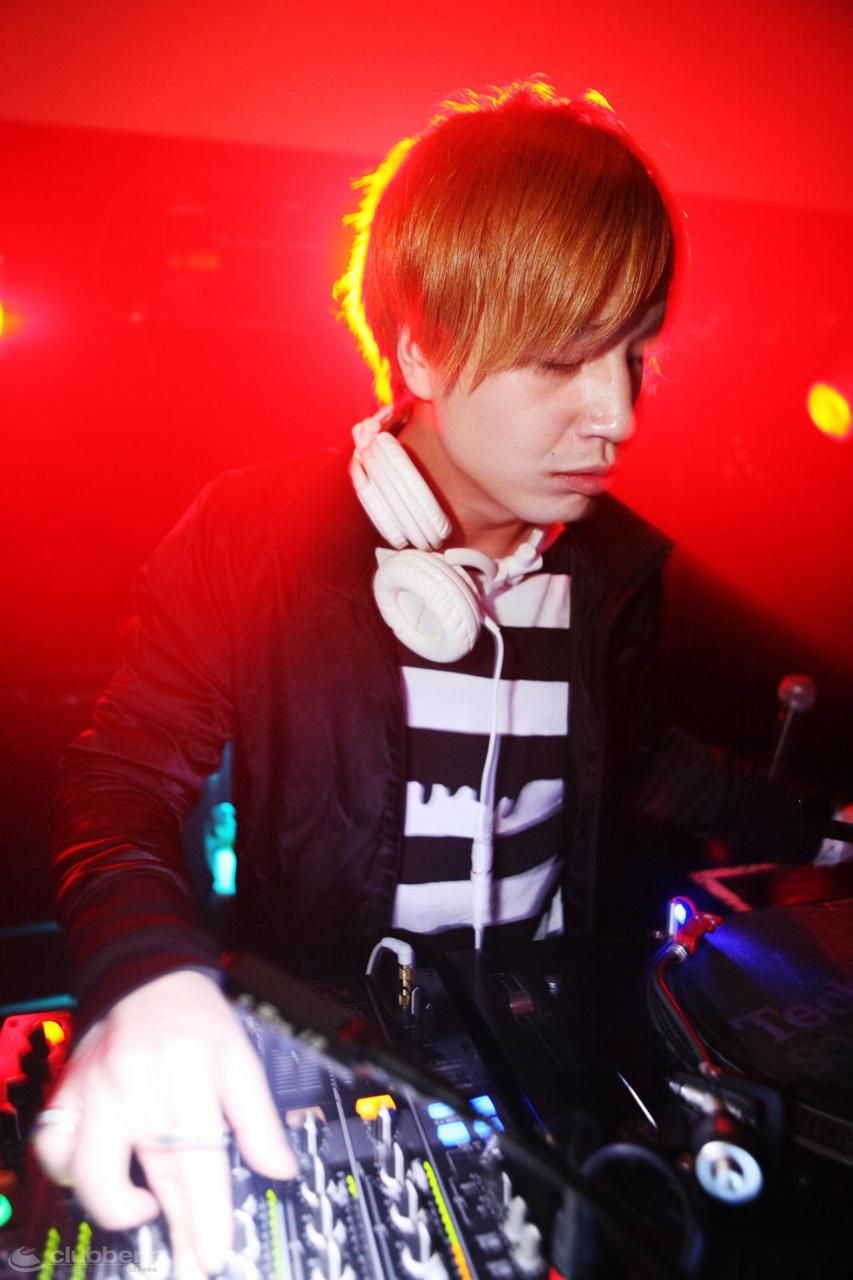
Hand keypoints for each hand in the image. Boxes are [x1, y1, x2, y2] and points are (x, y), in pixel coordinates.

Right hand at [33, 970, 297, 1278]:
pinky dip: (70, 1171)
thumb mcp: (240, 1058)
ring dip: (117, 1203)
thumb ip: (258, 1118)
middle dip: (176, 1227)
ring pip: (89, 1168)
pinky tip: (99, 1176)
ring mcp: (95, 1088)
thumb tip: (281, 1169)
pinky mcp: (69, 1091)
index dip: (208, 1212)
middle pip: (153, 1170)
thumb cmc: (197, 1019)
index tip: (216, 1252)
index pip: (198, 1155)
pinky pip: (54, 1146)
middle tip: (191, 1262)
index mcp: (187, 1070)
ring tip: (145, 1209)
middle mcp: (136, 1082)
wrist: (148, 976)